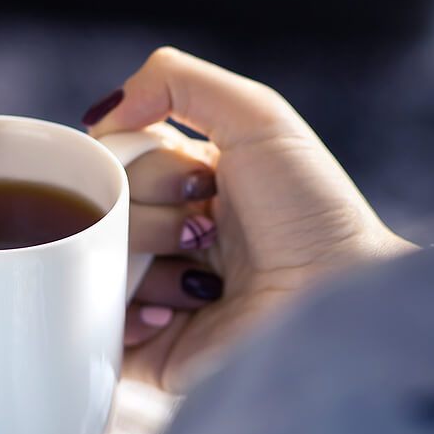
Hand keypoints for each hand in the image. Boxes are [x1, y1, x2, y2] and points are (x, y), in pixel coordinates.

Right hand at [86, 48, 417, 393]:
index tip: (199, 177)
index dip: (146, 162)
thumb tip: (100, 113)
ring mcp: (158, 295)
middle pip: (106, 207)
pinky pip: (93, 326)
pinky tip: (171, 316)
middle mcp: (174, 236)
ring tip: (203, 282)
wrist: (340, 307)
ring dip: (147, 263)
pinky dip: (123, 315)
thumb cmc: (315, 214)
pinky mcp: (148, 353)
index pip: (123, 157)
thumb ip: (174, 81)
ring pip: (94, 261)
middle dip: (153, 212)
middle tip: (207, 230)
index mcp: (195, 183)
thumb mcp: (259, 118)